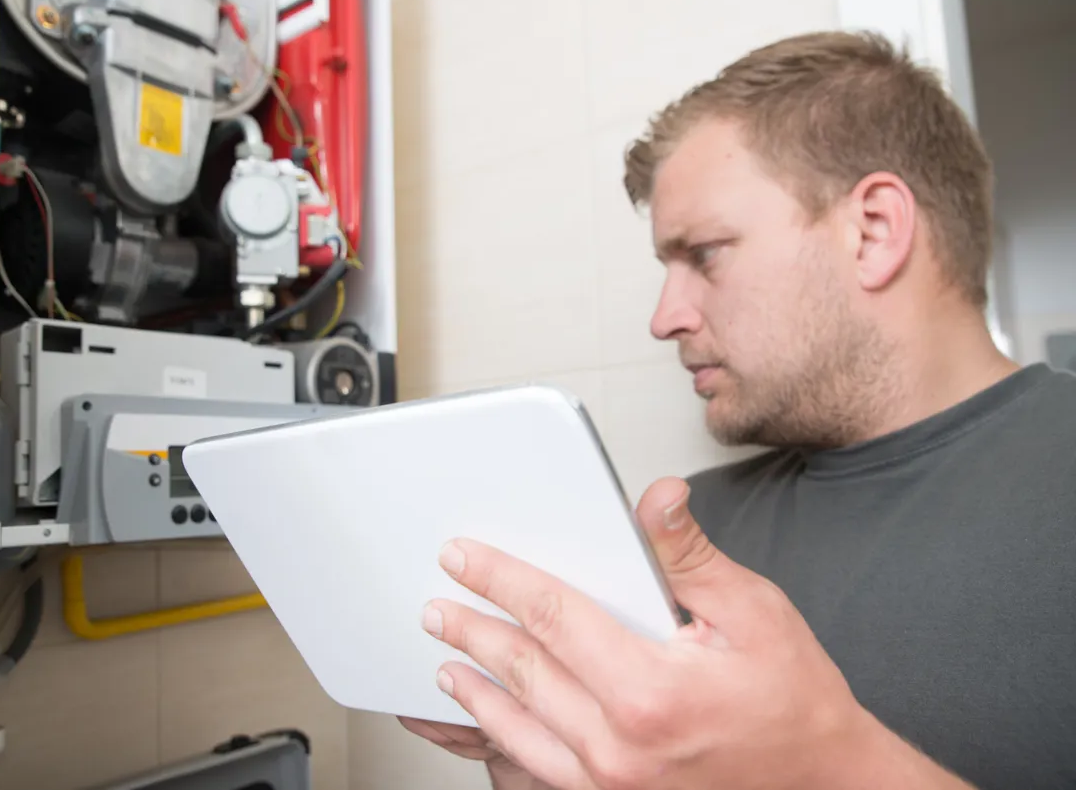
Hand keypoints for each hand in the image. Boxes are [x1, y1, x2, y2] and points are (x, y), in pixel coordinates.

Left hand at [419, 477, 974, 789]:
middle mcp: (621, 747)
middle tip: (438, 606)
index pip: (553, 618)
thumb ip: (687, 555)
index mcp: (651, 691)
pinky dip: (499, 744)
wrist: (821, 780)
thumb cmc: (792, 698)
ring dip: (475, 692)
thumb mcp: (750, 610)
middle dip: (473, 633)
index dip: (501, 580)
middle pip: (524, 673)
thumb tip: (655, 499)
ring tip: (446, 662)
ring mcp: (611, 785)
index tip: (464, 558)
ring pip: (518, 731)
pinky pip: (536, 773)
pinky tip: (480, 726)